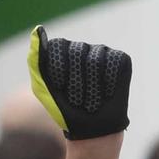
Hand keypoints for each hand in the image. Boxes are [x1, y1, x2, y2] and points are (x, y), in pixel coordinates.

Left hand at [27, 25, 131, 140]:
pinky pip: (113, 64)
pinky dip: (108, 83)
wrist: (92, 129)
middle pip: (77, 52)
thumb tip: (37, 29)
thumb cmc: (65, 108)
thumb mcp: (43, 86)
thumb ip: (37, 59)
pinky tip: (106, 93)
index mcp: (62, 51)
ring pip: (95, 59)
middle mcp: (82, 48)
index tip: (61, 87)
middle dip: (75, 80)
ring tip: (91, 97)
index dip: (59, 72)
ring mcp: (103, 52)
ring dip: (92, 85)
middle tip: (77, 96)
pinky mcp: (121, 59)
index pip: (57, 48)